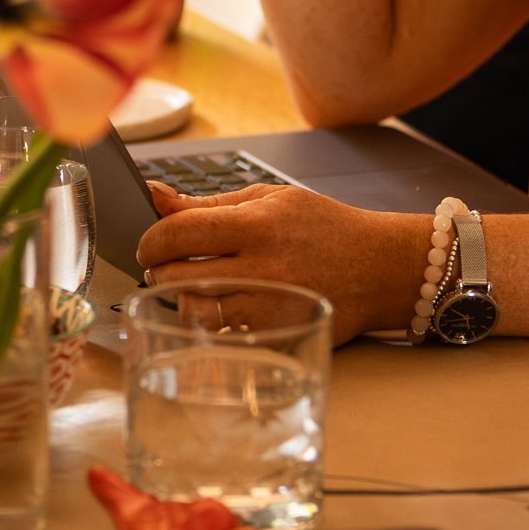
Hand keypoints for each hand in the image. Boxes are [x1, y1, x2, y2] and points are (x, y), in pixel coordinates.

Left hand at [136, 181, 426, 343]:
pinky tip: (216, 308)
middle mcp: (264, 267)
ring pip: (195, 310)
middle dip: (160, 270)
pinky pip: (220, 334)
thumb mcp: (269, 200)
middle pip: (180, 274)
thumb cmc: (322, 229)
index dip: (152, 240)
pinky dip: (208, 322)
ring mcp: (270, 305)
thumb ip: (207, 203)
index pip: (180, 232)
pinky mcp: (275, 334)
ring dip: (181, 298)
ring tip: (190, 286)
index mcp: (259, 224)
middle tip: (164, 266)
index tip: (148, 245)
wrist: (380, 268)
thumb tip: (153, 195)